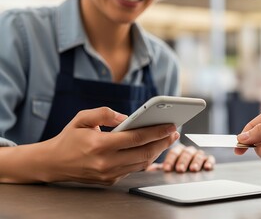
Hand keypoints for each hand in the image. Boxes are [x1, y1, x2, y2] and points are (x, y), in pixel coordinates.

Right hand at [35, 107, 178, 184]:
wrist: (53, 163)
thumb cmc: (69, 138)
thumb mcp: (82, 118)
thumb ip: (104, 113)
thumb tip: (127, 117)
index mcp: (99, 145)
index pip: (135, 138)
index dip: (156, 132)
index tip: (170, 125)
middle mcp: (105, 162)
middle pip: (143, 153)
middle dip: (163, 142)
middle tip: (174, 132)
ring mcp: (108, 174)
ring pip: (141, 163)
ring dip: (157, 151)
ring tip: (167, 140)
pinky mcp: (110, 180)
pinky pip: (133, 169)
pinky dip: (145, 159)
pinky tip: (152, 150)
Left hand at [146, 144, 214, 172]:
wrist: (185, 171)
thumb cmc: (174, 169)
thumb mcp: (165, 169)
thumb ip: (157, 169)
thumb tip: (149, 170)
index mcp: (177, 150)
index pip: (173, 152)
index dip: (170, 160)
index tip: (166, 168)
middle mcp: (188, 150)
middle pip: (186, 153)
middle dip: (183, 161)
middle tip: (180, 169)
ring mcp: (198, 154)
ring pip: (198, 155)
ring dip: (195, 162)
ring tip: (193, 169)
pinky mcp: (208, 159)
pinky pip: (210, 159)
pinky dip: (209, 162)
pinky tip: (207, 167)